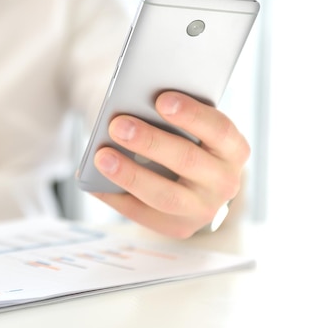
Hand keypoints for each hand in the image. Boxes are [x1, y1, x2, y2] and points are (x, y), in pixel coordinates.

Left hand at [92, 91, 249, 237]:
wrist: (189, 178)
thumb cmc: (181, 138)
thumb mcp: (187, 124)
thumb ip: (170, 115)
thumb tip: (131, 108)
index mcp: (234, 149)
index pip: (219, 130)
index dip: (191, 115)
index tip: (161, 100)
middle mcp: (225, 182)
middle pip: (187, 161)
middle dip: (150, 142)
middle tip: (118, 125)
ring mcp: (203, 209)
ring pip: (164, 195)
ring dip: (130, 174)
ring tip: (101, 156)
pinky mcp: (178, 227)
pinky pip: (142, 214)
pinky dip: (115, 196)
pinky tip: (93, 181)